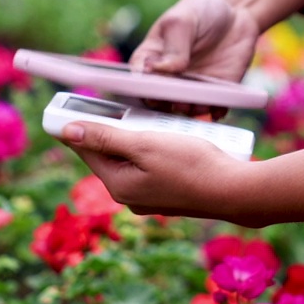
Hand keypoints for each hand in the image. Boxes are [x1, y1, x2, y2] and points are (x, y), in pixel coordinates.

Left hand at [58, 121, 263, 225]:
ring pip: (133, 159)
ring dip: (138, 137)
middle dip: (114, 129)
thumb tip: (68, 131)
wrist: (235, 191)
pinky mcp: (168, 194)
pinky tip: (172, 137)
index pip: (86, 150)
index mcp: (118, 185)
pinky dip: (155, 149)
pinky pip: (151, 167)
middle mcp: (130, 196)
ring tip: (153, 120)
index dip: (78, 126)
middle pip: (110, 154)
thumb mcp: (145, 144)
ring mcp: (150, 198)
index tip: (71, 106)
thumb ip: (106, 137)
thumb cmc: (192, 165)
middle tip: (122, 107)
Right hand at [128, 0, 259, 116]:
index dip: (143, 87)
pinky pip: (212, 111)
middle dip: (167, 103)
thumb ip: (172, 45)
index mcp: (151, 58)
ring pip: (185, 109)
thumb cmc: (201, 11)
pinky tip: (217, 108)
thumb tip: (159, 69)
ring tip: (198, 103)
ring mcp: (191, 89)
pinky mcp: (215, 94)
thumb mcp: (182, 20)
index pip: (139, 79)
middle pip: (160, 100)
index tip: (151, 87)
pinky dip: (213, 114)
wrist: (236, 15)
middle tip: (176, 98)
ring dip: (190, 110)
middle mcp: (168, 79)